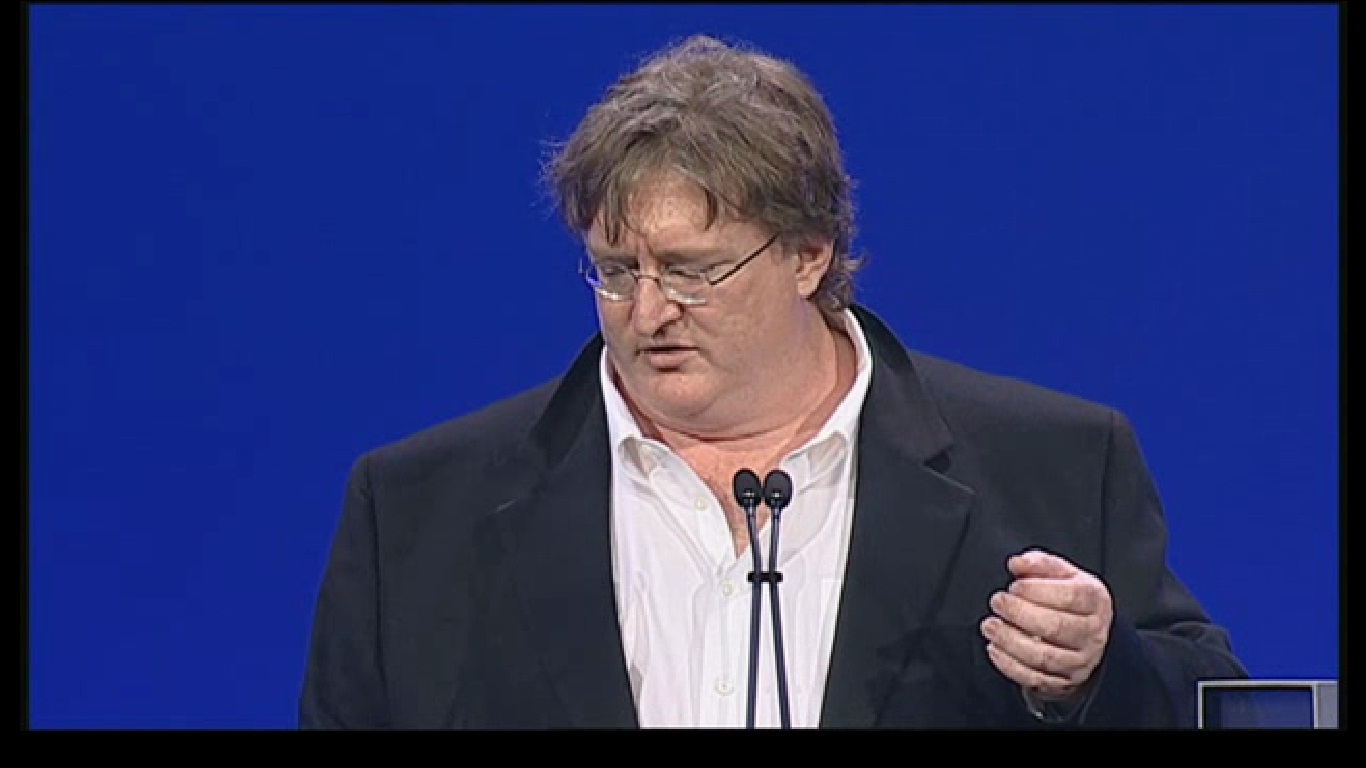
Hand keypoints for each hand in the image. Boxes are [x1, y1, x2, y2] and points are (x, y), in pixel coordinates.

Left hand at [980, 549, 1113, 702]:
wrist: (1083, 634)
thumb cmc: (1068, 599)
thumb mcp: (1060, 574)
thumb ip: (1039, 563)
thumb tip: (1018, 563)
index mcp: (1095, 601)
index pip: (1071, 596)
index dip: (1038, 590)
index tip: (1015, 586)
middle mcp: (1092, 633)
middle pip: (1056, 627)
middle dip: (1020, 613)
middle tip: (997, 602)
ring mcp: (1080, 661)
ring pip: (1043, 656)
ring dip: (1010, 640)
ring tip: (990, 625)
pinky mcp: (1063, 681)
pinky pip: (1034, 678)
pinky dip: (1009, 665)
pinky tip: (994, 648)